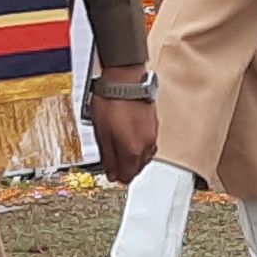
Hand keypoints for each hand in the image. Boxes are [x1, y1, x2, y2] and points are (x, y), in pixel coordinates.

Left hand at [89, 70, 157, 184]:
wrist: (125, 79)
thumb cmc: (112, 102)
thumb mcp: (102, 133)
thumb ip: (108, 156)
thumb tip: (111, 171)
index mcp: (132, 150)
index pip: (128, 174)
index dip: (118, 177)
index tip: (112, 174)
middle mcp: (146, 144)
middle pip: (138, 167)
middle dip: (127, 169)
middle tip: (116, 166)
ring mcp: (152, 134)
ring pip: (145, 156)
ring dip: (135, 158)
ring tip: (123, 153)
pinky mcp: (154, 124)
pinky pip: (149, 143)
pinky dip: (140, 147)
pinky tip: (132, 140)